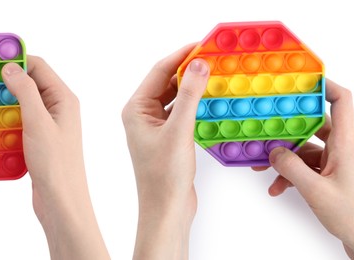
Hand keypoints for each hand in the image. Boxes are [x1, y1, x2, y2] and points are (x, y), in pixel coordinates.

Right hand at [2, 57, 108, 258]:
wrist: (60, 202)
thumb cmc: (55, 164)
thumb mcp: (38, 122)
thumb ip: (26, 91)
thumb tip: (11, 67)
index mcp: (63, 99)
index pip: (39, 66)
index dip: (15, 60)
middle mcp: (57, 109)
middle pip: (29, 83)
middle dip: (5, 80)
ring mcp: (48, 126)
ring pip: (21, 104)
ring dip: (2, 101)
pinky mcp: (38, 141)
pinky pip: (18, 122)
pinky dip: (3, 120)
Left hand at [121, 44, 206, 259]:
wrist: (167, 209)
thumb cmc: (164, 177)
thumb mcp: (179, 131)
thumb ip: (189, 96)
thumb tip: (198, 65)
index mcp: (136, 109)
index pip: (158, 71)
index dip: (181, 55)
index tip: (203, 44)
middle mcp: (142, 115)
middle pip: (167, 81)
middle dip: (190, 69)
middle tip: (215, 57)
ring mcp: (155, 126)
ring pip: (177, 96)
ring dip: (195, 86)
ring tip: (217, 74)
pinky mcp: (168, 137)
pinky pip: (183, 112)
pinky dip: (198, 104)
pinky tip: (214, 100)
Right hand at [259, 80, 353, 258]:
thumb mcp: (314, 190)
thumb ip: (291, 167)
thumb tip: (274, 151)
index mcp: (346, 145)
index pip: (342, 101)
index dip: (323, 85)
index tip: (300, 79)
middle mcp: (343, 150)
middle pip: (316, 123)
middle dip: (288, 126)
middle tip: (267, 125)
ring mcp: (338, 165)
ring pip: (307, 148)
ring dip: (285, 156)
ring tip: (264, 165)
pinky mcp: (332, 179)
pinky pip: (307, 167)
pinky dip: (290, 174)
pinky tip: (278, 187)